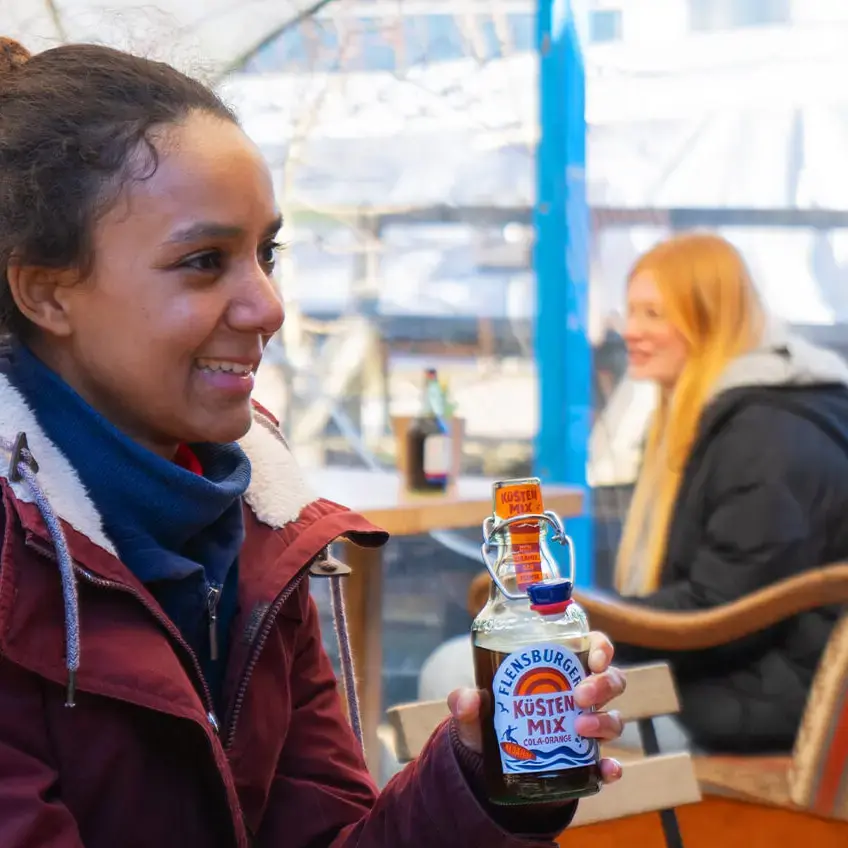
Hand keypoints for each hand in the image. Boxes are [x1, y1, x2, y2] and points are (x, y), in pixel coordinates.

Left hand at [448, 631, 625, 783]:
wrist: (490, 767)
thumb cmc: (489, 722)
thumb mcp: (474, 711)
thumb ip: (466, 702)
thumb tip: (469, 699)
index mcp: (559, 671)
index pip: (592, 647)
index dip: (601, 647)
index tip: (595, 657)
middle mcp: (580, 696)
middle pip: (611, 680)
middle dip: (602, 684)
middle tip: (579, 695)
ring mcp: (587, 729)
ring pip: (614, 718)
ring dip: (603, 722)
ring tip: (579, 729)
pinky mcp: (585, 763)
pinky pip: (606, 764)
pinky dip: (611, 768)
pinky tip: (607, 771)